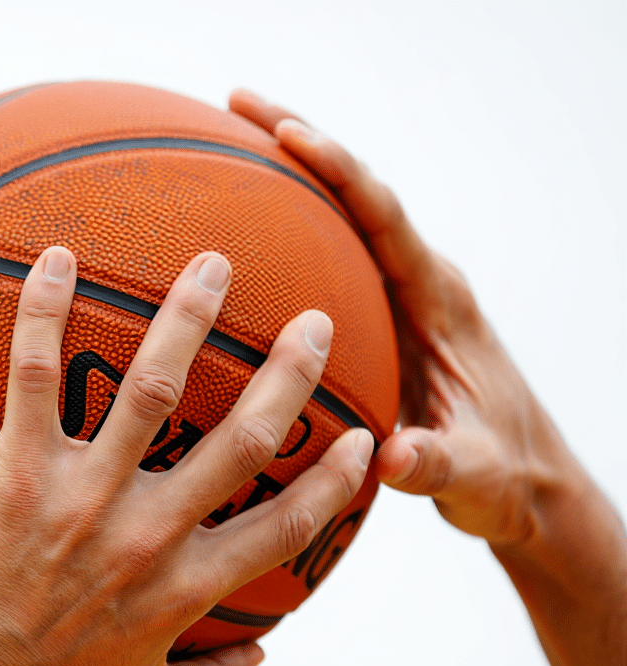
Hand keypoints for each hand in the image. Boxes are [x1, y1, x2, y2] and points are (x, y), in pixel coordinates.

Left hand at [0, 246, 373, 665]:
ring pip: (155, 388)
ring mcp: (84, 498)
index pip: (289, 525)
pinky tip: (58, 257)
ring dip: (190, 318)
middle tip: (314, 319)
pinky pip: (36, 375)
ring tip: (213, 264)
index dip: (335, 479)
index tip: (362, 435)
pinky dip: (46, 311)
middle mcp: (151, 533)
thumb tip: (264, 660)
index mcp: (190, 587)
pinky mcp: (17, 474)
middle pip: (246, 438)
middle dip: (291, 373)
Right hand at [228, 89, 578, 547]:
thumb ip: (436, 464)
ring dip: (288, 177)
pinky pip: (328, 259)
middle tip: (232, 105)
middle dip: (300, 141)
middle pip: (356, 194)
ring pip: (340, 218)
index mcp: (440, 301)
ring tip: (221, 141)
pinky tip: (235, 236)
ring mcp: (399, 297)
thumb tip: (390, 457)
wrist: (524, 480)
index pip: (384, 218)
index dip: (339, 171)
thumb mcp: (475, 476)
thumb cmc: (503, 473)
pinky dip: (285, 232)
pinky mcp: (380, 318)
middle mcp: (419, 283)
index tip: (286, 135)